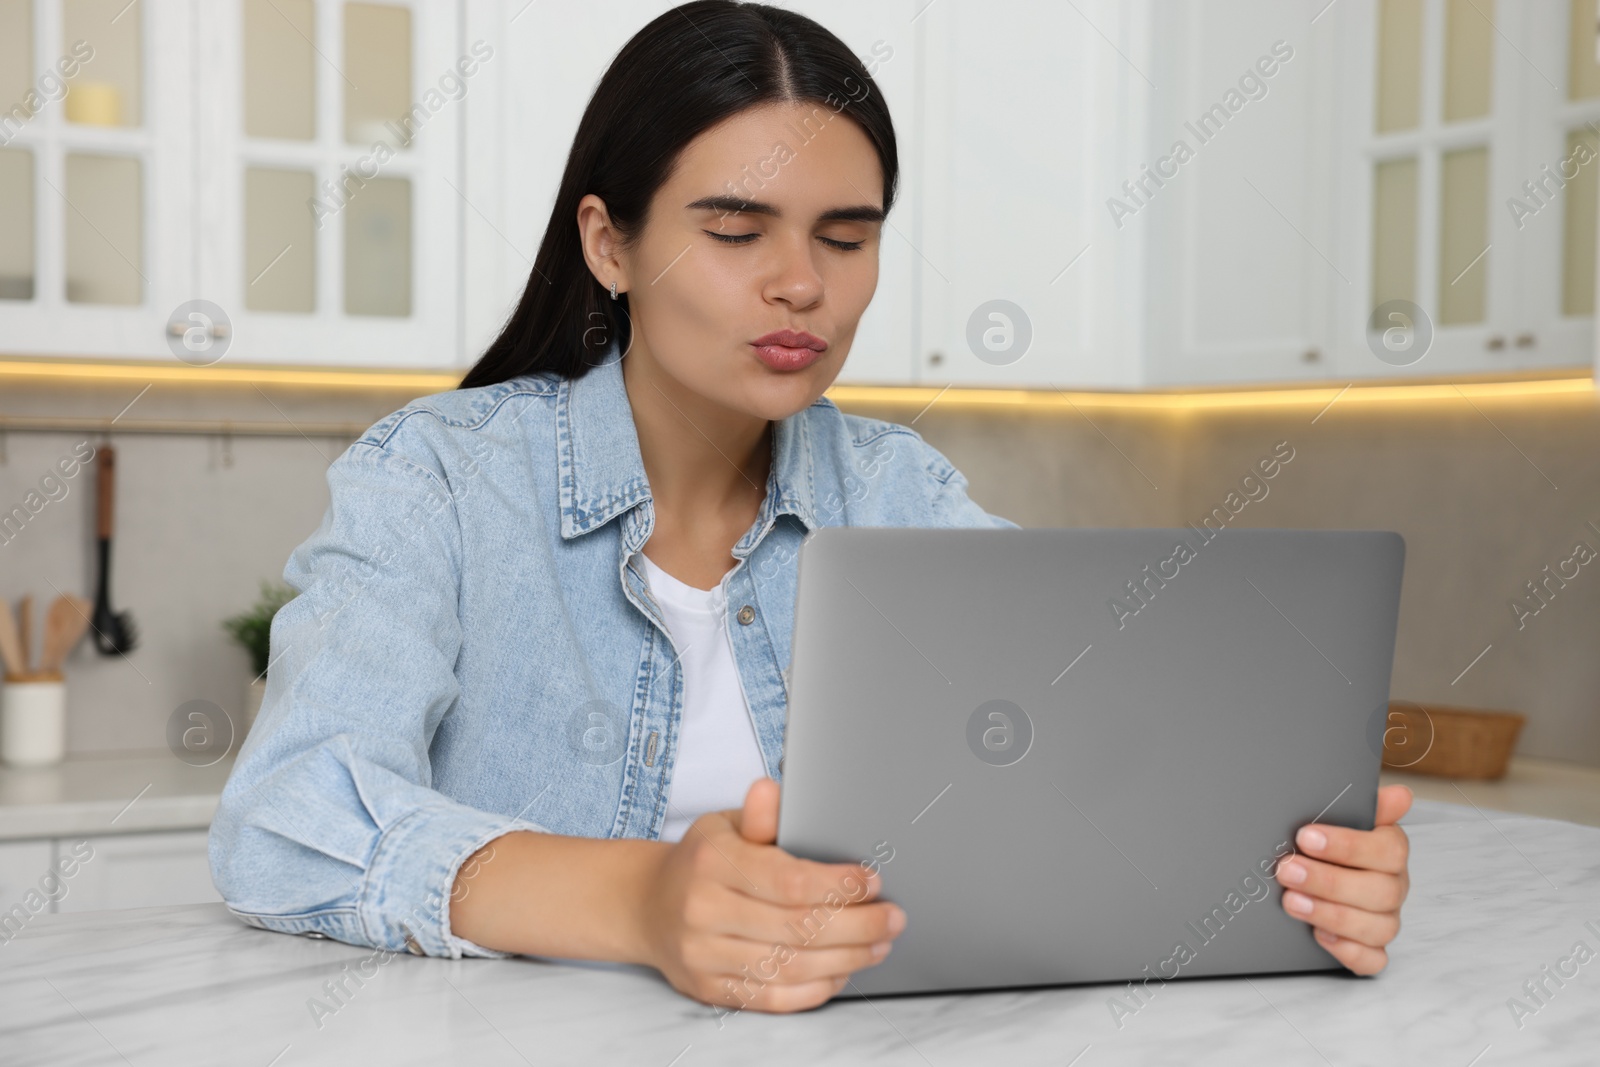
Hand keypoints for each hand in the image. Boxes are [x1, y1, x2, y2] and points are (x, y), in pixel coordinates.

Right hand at [637, 778, 904, 1012]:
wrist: (646, 904)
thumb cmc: (701, 860)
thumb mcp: (724, 826)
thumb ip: (757, 816)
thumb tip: (770, 790)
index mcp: (712, 862)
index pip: (788, 881)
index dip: (838, 886)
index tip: (873, 882)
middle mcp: (703, 910)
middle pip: (796, 928)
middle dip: (856, 925)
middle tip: (892, 918)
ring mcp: (703, 955)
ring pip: (789, 967)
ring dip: (845, 959)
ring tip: (878, 945)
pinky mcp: (708, 989)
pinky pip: (772, 998)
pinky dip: (814, 989)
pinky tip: (841, 972)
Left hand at [1275, 783, 1411, 974]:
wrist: (1316, 867)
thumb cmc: (1330, 844)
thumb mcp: (1342, 818)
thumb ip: (1368, 806)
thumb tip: (1401, 795)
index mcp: (1390, 852)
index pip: (1388, 850)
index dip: (1348, 845)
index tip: (1306, 837)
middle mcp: (1392, 887)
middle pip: (1380, 891)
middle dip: (1329, 881)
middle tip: (1288, 870)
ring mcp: (1384, 919)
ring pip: (1376, 927)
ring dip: (1331, 915)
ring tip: (1292, 902)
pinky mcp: (1371, 949)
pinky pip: (1373, 960)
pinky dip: (1349, 952)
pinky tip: (1320, 936)